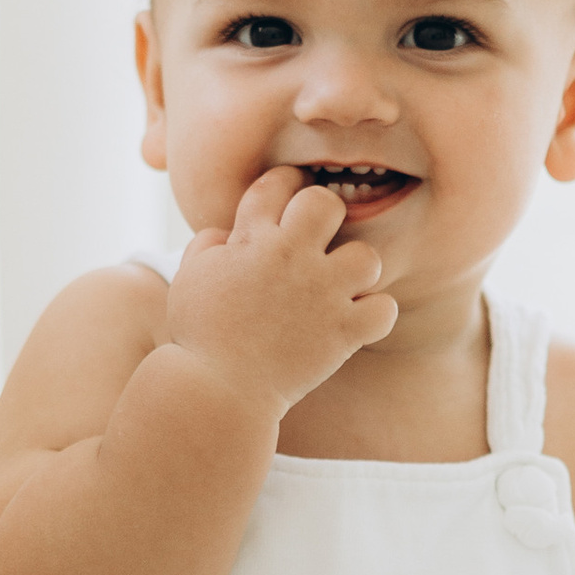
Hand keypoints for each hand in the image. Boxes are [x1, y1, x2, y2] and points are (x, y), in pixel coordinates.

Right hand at [164, 167, 397, 418]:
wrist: (217, 390)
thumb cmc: (199, 335)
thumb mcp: (189, 278)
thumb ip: (208, 245)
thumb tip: (228, 233)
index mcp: (252, 239)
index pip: (276, 184)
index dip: (284, 187)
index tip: (287, 204)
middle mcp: (291, 258)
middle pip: (327, 204)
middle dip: (325, 216)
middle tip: (320, 239)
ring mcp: (321, 294)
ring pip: (367, 258)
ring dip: (356, 271)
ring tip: (341, 287)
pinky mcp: (342, 332)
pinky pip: (385, 309)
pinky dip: (376, 315)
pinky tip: (356, 321)